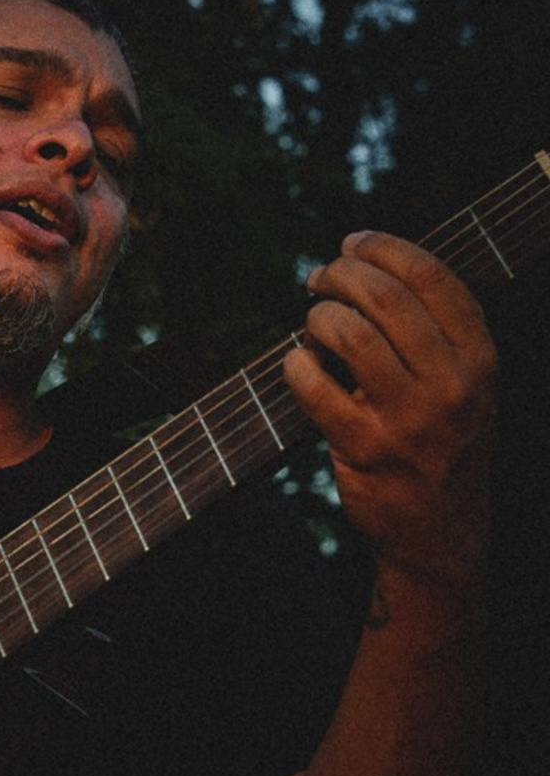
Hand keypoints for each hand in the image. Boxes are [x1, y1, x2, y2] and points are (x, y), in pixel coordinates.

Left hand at [285, 232, 496, 597]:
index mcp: (480, 359)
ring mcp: (410, 420)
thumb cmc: (441, 445)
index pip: (433, 278)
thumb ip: (433, 333)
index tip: (353, 242)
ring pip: (350, 336)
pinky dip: (296, 365)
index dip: (385, 248)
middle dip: (341, 275)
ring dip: (319, 317)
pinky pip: (316, 388)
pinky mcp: (366, 450)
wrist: (438, 533)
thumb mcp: (464, 386)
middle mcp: (452, 385)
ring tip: (312, 322)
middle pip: (386, 298)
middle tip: (320, 278)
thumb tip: (368, 268)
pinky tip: (296, 363)